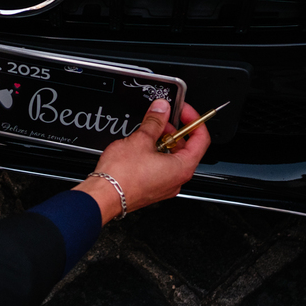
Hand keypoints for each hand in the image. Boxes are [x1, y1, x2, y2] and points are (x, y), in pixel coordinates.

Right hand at [72, 99, 210, 225]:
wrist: (104, 196)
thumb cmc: (122, 176)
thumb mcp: (140, 140)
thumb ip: (155, 122)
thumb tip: (161, 110)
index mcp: (182, 167)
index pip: (201, 139)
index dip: (194, 120)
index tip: (183, 111)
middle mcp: (176, 179)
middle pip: (186, 149)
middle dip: (174, 131)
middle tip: (161, 119)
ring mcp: (164, 186)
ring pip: (171, 158)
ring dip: (162, 142)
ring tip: (146, 133)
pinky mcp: (151, 188)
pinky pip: (159, 168)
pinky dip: (154, 154)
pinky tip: (139, 148)